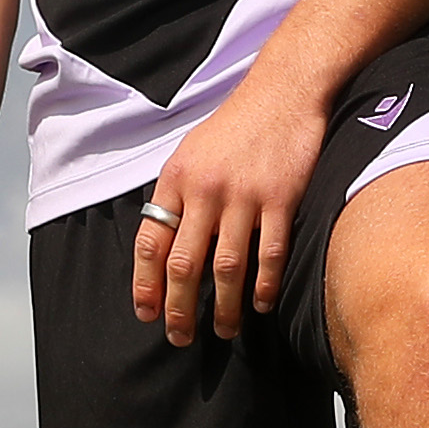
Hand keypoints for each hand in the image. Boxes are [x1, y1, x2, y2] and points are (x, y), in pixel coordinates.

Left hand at [136, 75, 326, 343]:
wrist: (283, 90)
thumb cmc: (235, 125)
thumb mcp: (191, 152)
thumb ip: (177, 196)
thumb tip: (163, 243)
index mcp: (176, 179)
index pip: (150, 242)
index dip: (145, 284)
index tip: (146, 314)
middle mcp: (205, 190)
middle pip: (184, 264)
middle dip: (178, 308)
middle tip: (180, 337)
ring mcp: (244, 195)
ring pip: (226, 267)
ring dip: (222, 307)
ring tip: (222, 330)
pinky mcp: (281, 198)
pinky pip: (270, 253)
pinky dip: (264, 285)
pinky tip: (260, 305)